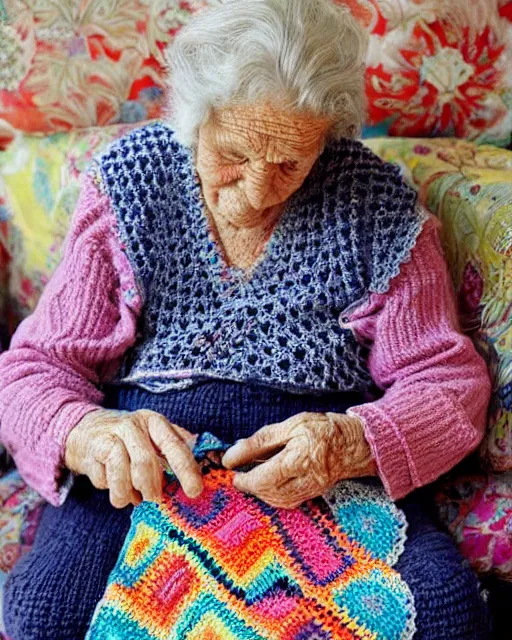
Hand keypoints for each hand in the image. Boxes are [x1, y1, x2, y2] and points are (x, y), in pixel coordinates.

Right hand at [64, 409, 202, 508]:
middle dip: (151, 487)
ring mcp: (110, 436)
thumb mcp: (153, 435)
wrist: (84, 429)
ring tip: (133, 498)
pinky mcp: (93, 450)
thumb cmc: (128, 438)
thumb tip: (206, 464)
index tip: (195, 491)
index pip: (174, 444)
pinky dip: (112, 491)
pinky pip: (104, 479)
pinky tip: (116, 489)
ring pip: (122, 473)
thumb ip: (176, 447)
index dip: (185, 468)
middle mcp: (133, 425)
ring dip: (128, 493)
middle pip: (145, 461)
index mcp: (154, 422)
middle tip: (155, 500)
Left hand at [222, 412, 375, 508]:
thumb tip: (232, 455)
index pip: (263, 478)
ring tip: (252, 477)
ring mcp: (311, 491)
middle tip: (239, 474)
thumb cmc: (321, 429)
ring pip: (276, 501)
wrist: (354, 443)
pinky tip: (268, 482)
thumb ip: (261, 441)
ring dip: (260, 492)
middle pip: (268, 493)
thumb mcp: (290, 425)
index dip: (244, 478)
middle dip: (250, 485)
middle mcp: (306, 480)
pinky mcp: (313, 495)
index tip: (231, 469)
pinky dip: (272, 495)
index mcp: (299, 459)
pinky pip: (287, 502)